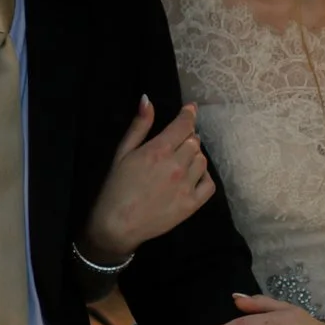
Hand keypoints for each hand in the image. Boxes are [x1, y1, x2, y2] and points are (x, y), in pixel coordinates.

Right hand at [80, 96, 215, 267]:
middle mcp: (176, 166)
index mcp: (158, 150)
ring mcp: (186, 186)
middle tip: (177, 143)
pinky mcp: (191, 204)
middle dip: (187, 138)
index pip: (184, 125)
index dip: (189, 114)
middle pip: (194, 142)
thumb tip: (148, 100)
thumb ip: (139, 126)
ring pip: (201, 161)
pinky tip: (192, 177)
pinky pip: (209, 184)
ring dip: (194, 157)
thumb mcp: (122, 153)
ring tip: (180, 162)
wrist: (117, 225)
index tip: (190, 109)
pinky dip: (203, 177)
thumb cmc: (115, 187)